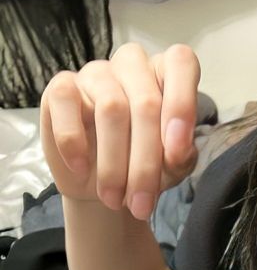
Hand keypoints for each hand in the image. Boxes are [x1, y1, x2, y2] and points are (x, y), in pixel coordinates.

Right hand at [40, 42, 200, 219]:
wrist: (102, 188)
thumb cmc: (143, 168)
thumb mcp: (171, 168)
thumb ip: (181, 156)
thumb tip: (176, 153)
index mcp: (165, 75)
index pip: (181, 63)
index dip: (182, 106)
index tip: (177, 154)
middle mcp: (132, 66)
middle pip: (146, 102)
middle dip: (145, 163)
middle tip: (142, 205)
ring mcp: (96, 72)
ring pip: (111, 107)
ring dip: (113, 165)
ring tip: (114, 200)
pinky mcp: (62, 87)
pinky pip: (66, 102)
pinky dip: (73, 142)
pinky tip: (80, 168)